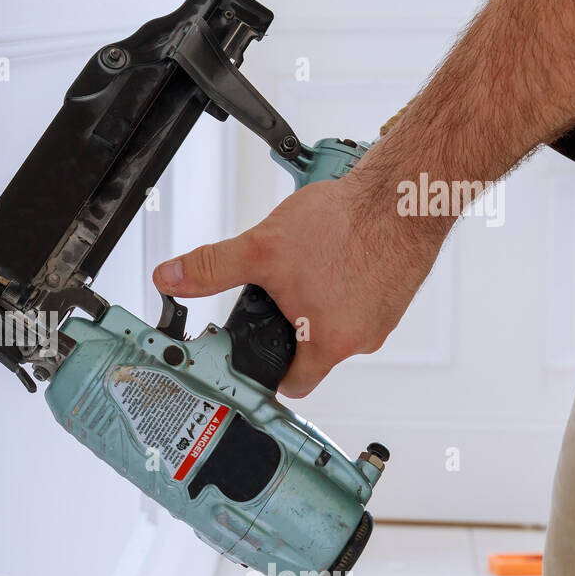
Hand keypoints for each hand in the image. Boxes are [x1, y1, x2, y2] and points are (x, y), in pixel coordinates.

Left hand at [151, 177, 444, 397]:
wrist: (404, 192)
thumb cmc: (346, 223)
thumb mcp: (261, 249)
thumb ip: (211, 269)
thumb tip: (170, 278)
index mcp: (329, 343)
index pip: (294, 384)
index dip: (269, 373)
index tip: (255, 357)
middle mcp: (362, 338)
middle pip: (313, 349)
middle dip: (290, 325)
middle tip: (277, 293)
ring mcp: (385, 316)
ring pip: (338, 320)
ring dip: (318, 300)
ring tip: (308, 265)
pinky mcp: (398, 292)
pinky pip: (362, 298)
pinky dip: (346, 282)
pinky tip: (334, 253)